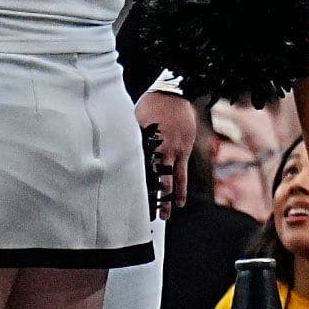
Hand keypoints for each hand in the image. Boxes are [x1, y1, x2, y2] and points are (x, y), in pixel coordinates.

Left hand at [136, 90, 199, 213]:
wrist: (174, 93)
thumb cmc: (150, 105)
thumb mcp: (136, 122)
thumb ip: (132, 141)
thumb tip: (121, 154)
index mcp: (152, 146)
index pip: (146, 174)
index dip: (144, 190)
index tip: (140, 204)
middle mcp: (166, 151)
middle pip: (163, 181)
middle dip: (161, 200)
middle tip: (158, 215)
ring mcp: (178, 150)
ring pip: (177, 178)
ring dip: (174, 196)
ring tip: (172, 210)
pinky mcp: (187, 147)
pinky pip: (183, 169)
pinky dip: (182, 184)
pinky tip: (180, 196)